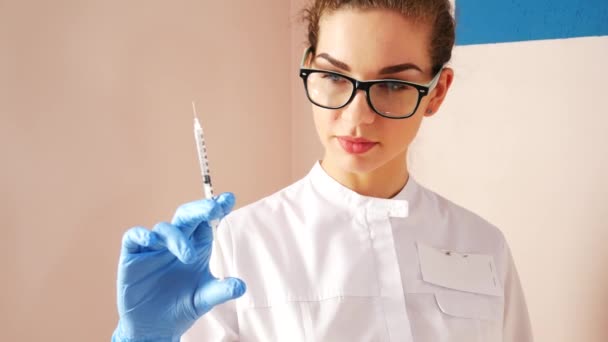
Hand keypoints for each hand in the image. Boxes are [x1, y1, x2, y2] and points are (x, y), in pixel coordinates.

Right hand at [112, 193, 245, 341]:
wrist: (155, 328)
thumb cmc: (182, 307)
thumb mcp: (204, 298)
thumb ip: (221, 290)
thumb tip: (241, 286)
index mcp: (196, 247)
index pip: (207, 222)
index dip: (216, 208)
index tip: (229, 199)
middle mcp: (175, 242)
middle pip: (187, 216)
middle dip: (200, 209)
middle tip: (214, 208)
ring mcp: (154, 248)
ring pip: (164, 228)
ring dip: (177, 237)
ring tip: (188, 256)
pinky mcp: (132, 256)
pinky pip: (134, 236)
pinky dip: (141, 235)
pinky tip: (151, 240)